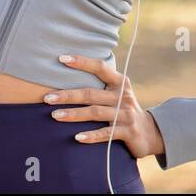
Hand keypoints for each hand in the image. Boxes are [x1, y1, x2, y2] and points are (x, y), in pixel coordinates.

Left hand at [46, 54, 164, 162]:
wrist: (148, 132)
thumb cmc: (123, 109)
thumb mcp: (116, 93)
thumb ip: (99, 85)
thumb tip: (66, 74)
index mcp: (120, 82)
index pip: (100, 68)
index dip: (82, 62)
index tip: (61, 58)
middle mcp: (123, 96)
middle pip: (91, 93)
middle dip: (68, 95)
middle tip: (46, 98)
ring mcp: (125, 114)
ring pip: (96, 113)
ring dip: (74, 114)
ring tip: (54, 115)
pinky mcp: (128, 131)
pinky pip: (106, 133)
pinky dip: (91, 135)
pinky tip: (77, 137)